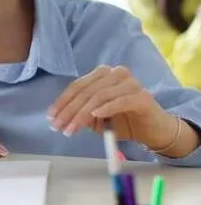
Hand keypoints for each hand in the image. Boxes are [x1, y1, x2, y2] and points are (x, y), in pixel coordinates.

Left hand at [48, 65, 175, 148]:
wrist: (154, 131)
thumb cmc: (123, 121)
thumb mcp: (96, 118)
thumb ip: (82, 113)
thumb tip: (62, 117)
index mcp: (103, 74)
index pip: (78, 86)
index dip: (62, 102)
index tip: (50, 117)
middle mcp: (116, 74)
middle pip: (86, 91)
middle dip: (69, 111)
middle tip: (58, 127)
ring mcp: (131, 83)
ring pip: (100, 96)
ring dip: (82, 114)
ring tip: (71, 129)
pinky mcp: (142, 97)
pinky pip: (120, 101)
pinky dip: (105, 109)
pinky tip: (94, 117)